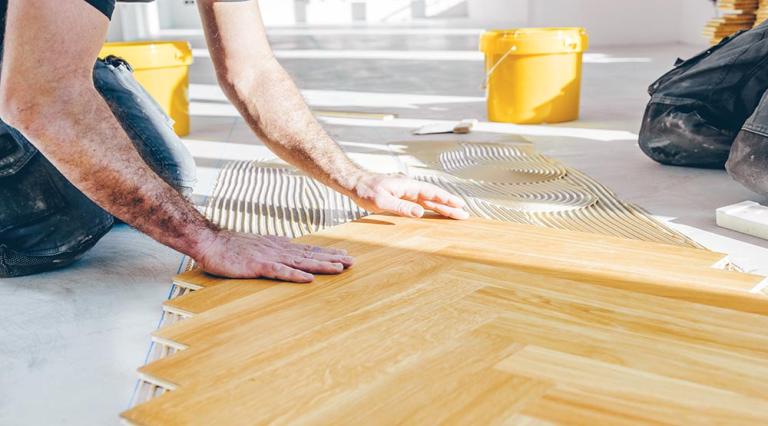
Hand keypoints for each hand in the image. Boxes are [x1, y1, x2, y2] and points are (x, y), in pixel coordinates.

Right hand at [197, 230, 353, 282]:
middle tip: (352, 261)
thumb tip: (290, 246)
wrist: (211, 243)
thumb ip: (275, 246)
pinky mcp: (258, 266)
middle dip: (332, 258)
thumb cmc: (232, 246)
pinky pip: (279, 272)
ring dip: (321, 265)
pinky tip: (308, 279)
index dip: (327, 253)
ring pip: (300, 262)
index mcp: (279, 246)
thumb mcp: (259, 244)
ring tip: (340, 268)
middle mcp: (278, 250)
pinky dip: (295, 275)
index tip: (344, 255)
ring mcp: (269, 257)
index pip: (308, 250)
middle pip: (310, 254)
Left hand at [352, 172, 468, 219]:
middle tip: (464, 214)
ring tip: (456, 214)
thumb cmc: (366, 191)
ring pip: (428, 200)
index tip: (459, 205)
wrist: (354, 183)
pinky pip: (421, 202)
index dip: (446, 199)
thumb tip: (420, 212)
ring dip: (442, 206)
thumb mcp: (381, 202)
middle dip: (449, 205)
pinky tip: (437, 211)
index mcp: (408, 186)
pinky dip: (431, 207)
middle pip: (433, 196)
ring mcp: (406, 191)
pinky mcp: (402, 196)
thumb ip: (401, 207)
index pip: (431, 193)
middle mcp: (410, 187)